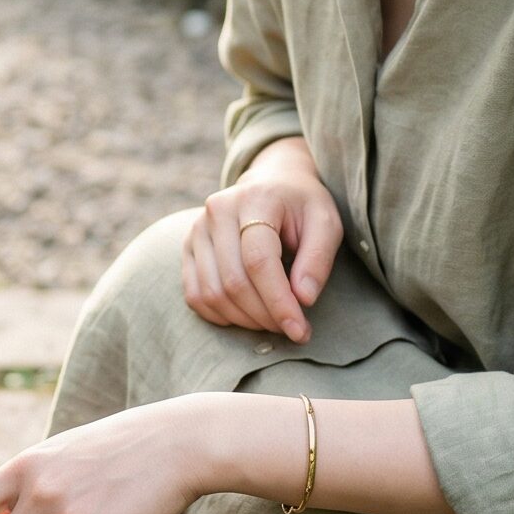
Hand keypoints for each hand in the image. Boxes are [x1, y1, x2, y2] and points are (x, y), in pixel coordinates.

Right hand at [184, 137, 341, 342]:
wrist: (270, 183)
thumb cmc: (302, 206)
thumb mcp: (325, 223)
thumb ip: (318, 259)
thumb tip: (303, 300)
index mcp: (254, 200)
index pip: (258, 260)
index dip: (278, 301)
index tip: (299, 331)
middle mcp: (217, 212)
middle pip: (233, 281)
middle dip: (265, 316)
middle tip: (292, 329)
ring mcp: (197, 230)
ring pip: (212, 293)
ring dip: (245, 320)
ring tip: (273, 321)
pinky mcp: (188, 249)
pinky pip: (195, 296)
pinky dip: (221, 316)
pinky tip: (247, 315)